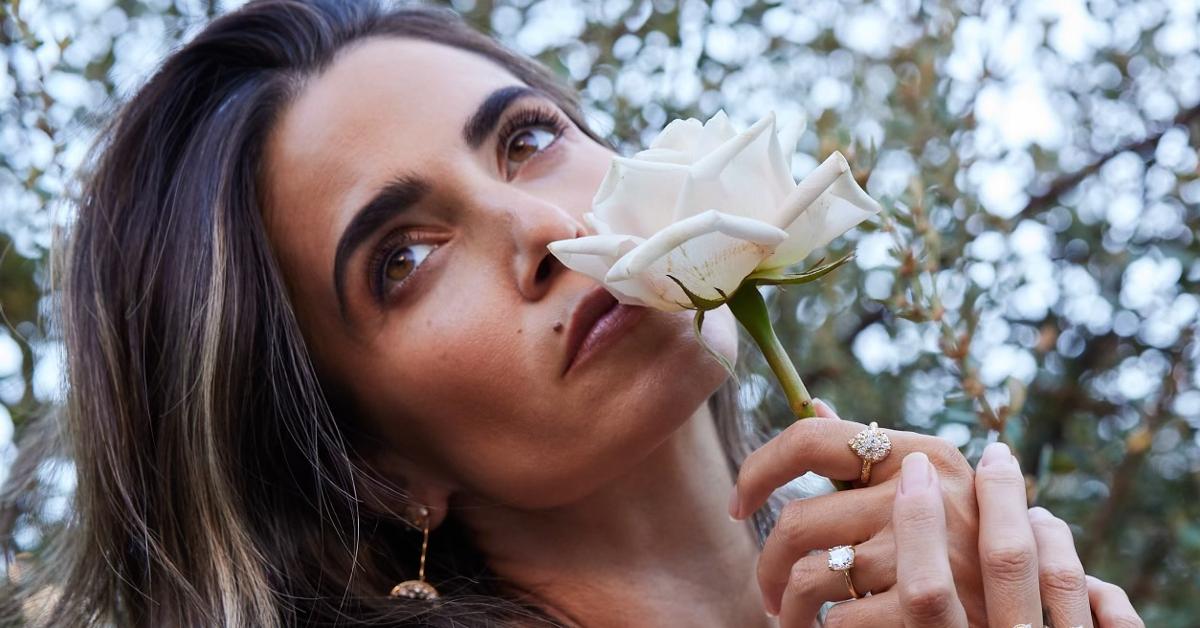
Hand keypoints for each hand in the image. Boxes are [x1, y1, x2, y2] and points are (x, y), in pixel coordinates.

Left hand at [728, 400, 986, 625]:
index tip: (740, 504)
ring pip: (807, 577)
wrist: (1027, 618)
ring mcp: (926, 556)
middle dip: (768, 565)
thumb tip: (814, 404)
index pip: (811, 439)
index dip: (758, 469)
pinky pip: (835, 621)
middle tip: (768, 589)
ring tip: (792, 618)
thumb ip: (870, 456)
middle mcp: (924, 496)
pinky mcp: (922, 612)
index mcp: (922, 455)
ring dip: (788, 607)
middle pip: (796, 520)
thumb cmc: (968, 554)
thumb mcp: (934, 493)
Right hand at [888, 444, 1144, 626]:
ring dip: (1050, 533)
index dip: (918, 524)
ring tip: (1037, 513)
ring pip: (1064, 579)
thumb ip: (911, 610)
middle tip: (997, 453)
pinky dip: (1104, 594)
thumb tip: (839, 574)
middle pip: (1007, 560)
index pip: (926, 593)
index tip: (917, 468)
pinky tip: (1090, 582)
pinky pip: (1116, 619)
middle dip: (1000, 495)